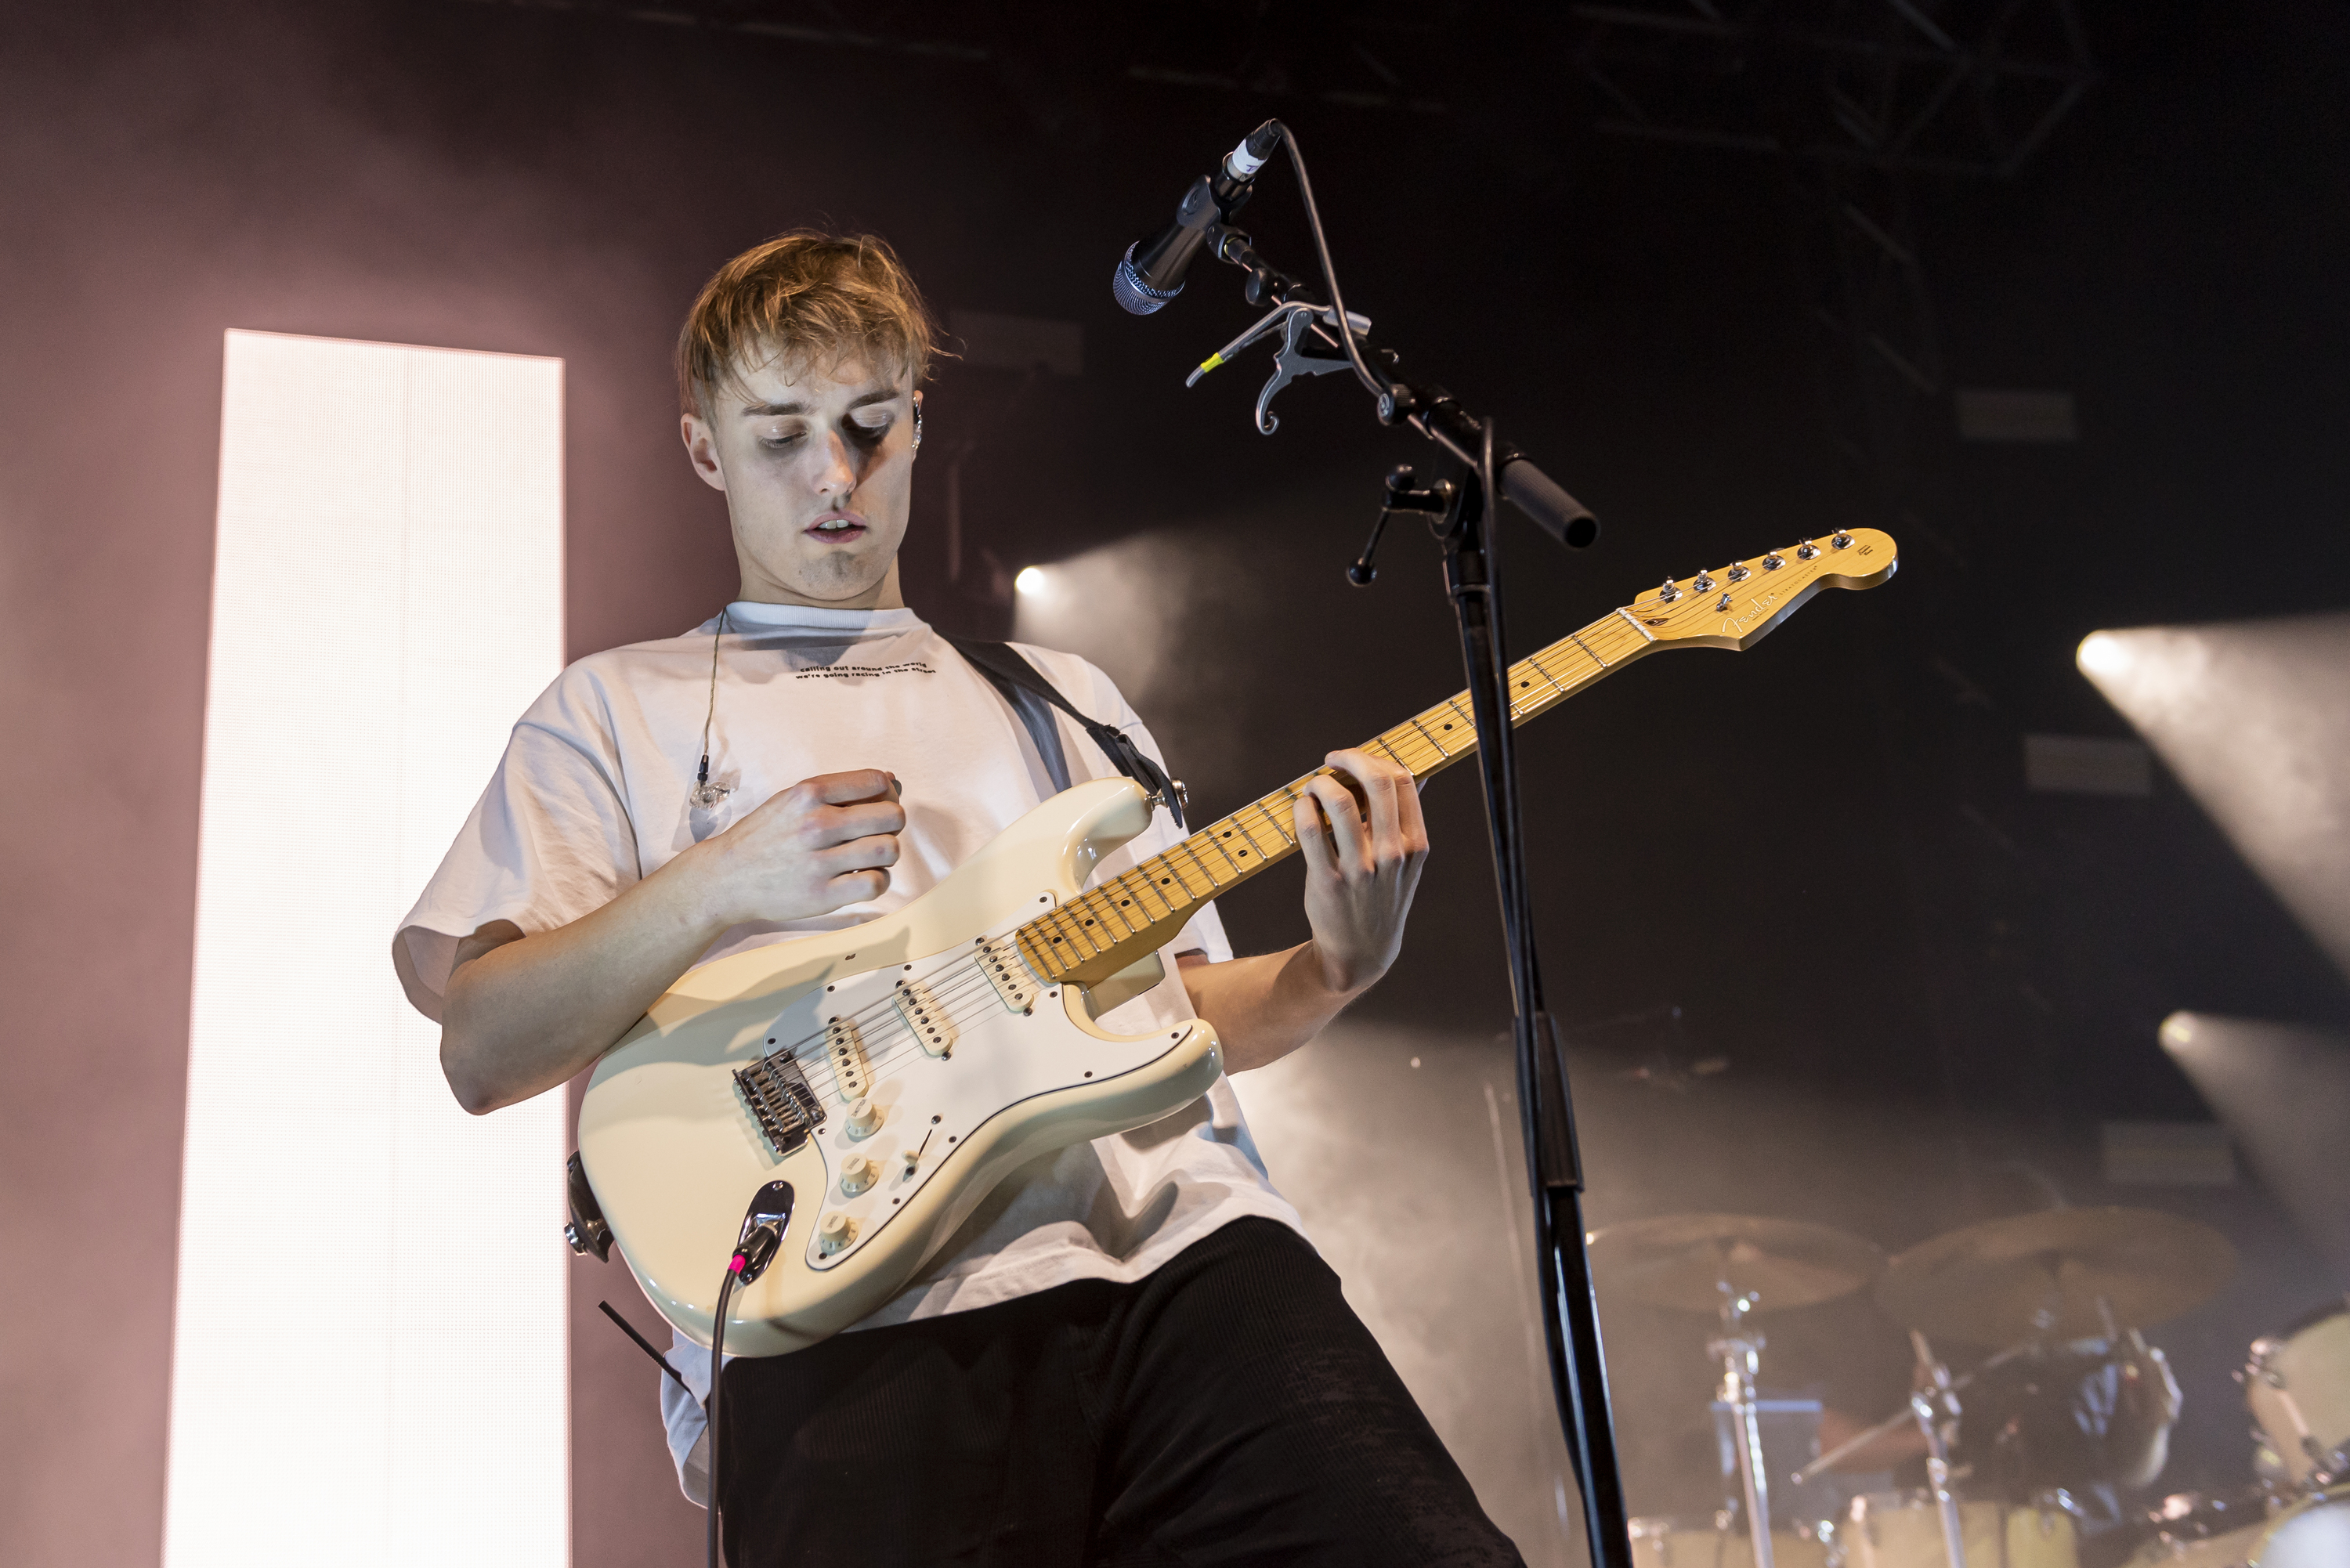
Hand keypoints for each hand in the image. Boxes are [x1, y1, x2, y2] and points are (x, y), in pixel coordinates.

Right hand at [690, 769, 905, 926]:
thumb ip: (837, 790)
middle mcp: (817, 823)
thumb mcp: (791, 800)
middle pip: (892, 816)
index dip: (886, 794)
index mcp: (809, 793)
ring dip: (886, 854)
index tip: (876, 806)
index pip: (877, 782)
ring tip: (869, 857)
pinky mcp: (823, 895)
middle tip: (875, 833)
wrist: (725, 878)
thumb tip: (890, 780)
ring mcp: (820, 861)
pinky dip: (878, 880)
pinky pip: (876, 883)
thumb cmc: (764, 837)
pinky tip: (862, 877)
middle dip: (891, 824)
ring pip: (889, 849)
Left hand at [1293, 748, 1428, 994]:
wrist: (1361, 952)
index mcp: (1415, 845)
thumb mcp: (1407, 864)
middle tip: (1332, 759)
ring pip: (1340, 802)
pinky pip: (1311, 830)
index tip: (1355, 760)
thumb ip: (1406, 821)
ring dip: (1322, 782)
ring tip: (1314, 785)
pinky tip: (1302, 806)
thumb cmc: (1381, 898)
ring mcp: (1360, 869)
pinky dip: (1302, 807)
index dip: (1375, 759)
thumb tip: (1413, 776)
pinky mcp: (1328, 881)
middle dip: (1350, 758)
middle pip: (1376, 782)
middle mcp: (1392, 855)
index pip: (1403, 781)